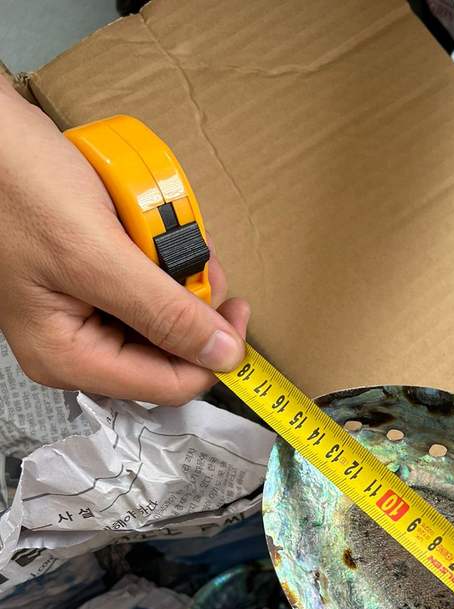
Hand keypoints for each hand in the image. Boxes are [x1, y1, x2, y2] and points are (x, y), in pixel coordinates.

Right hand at [0, 79, 245, 403]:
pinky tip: (153, 229)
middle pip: (170, 353)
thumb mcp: (96, 252)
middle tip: (199, 257)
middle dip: (193, 307)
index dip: (213, 354)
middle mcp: (78, 345)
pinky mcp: (93, 285)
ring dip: (179, 277)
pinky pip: (147, 288)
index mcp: (69, 357)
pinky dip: (161, 259)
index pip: (169, 385)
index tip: (237, 311)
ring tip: (173, 234)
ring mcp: (85, 315)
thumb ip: (163, 311)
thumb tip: (221, 353)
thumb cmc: (14, 183)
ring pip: (163, 319)